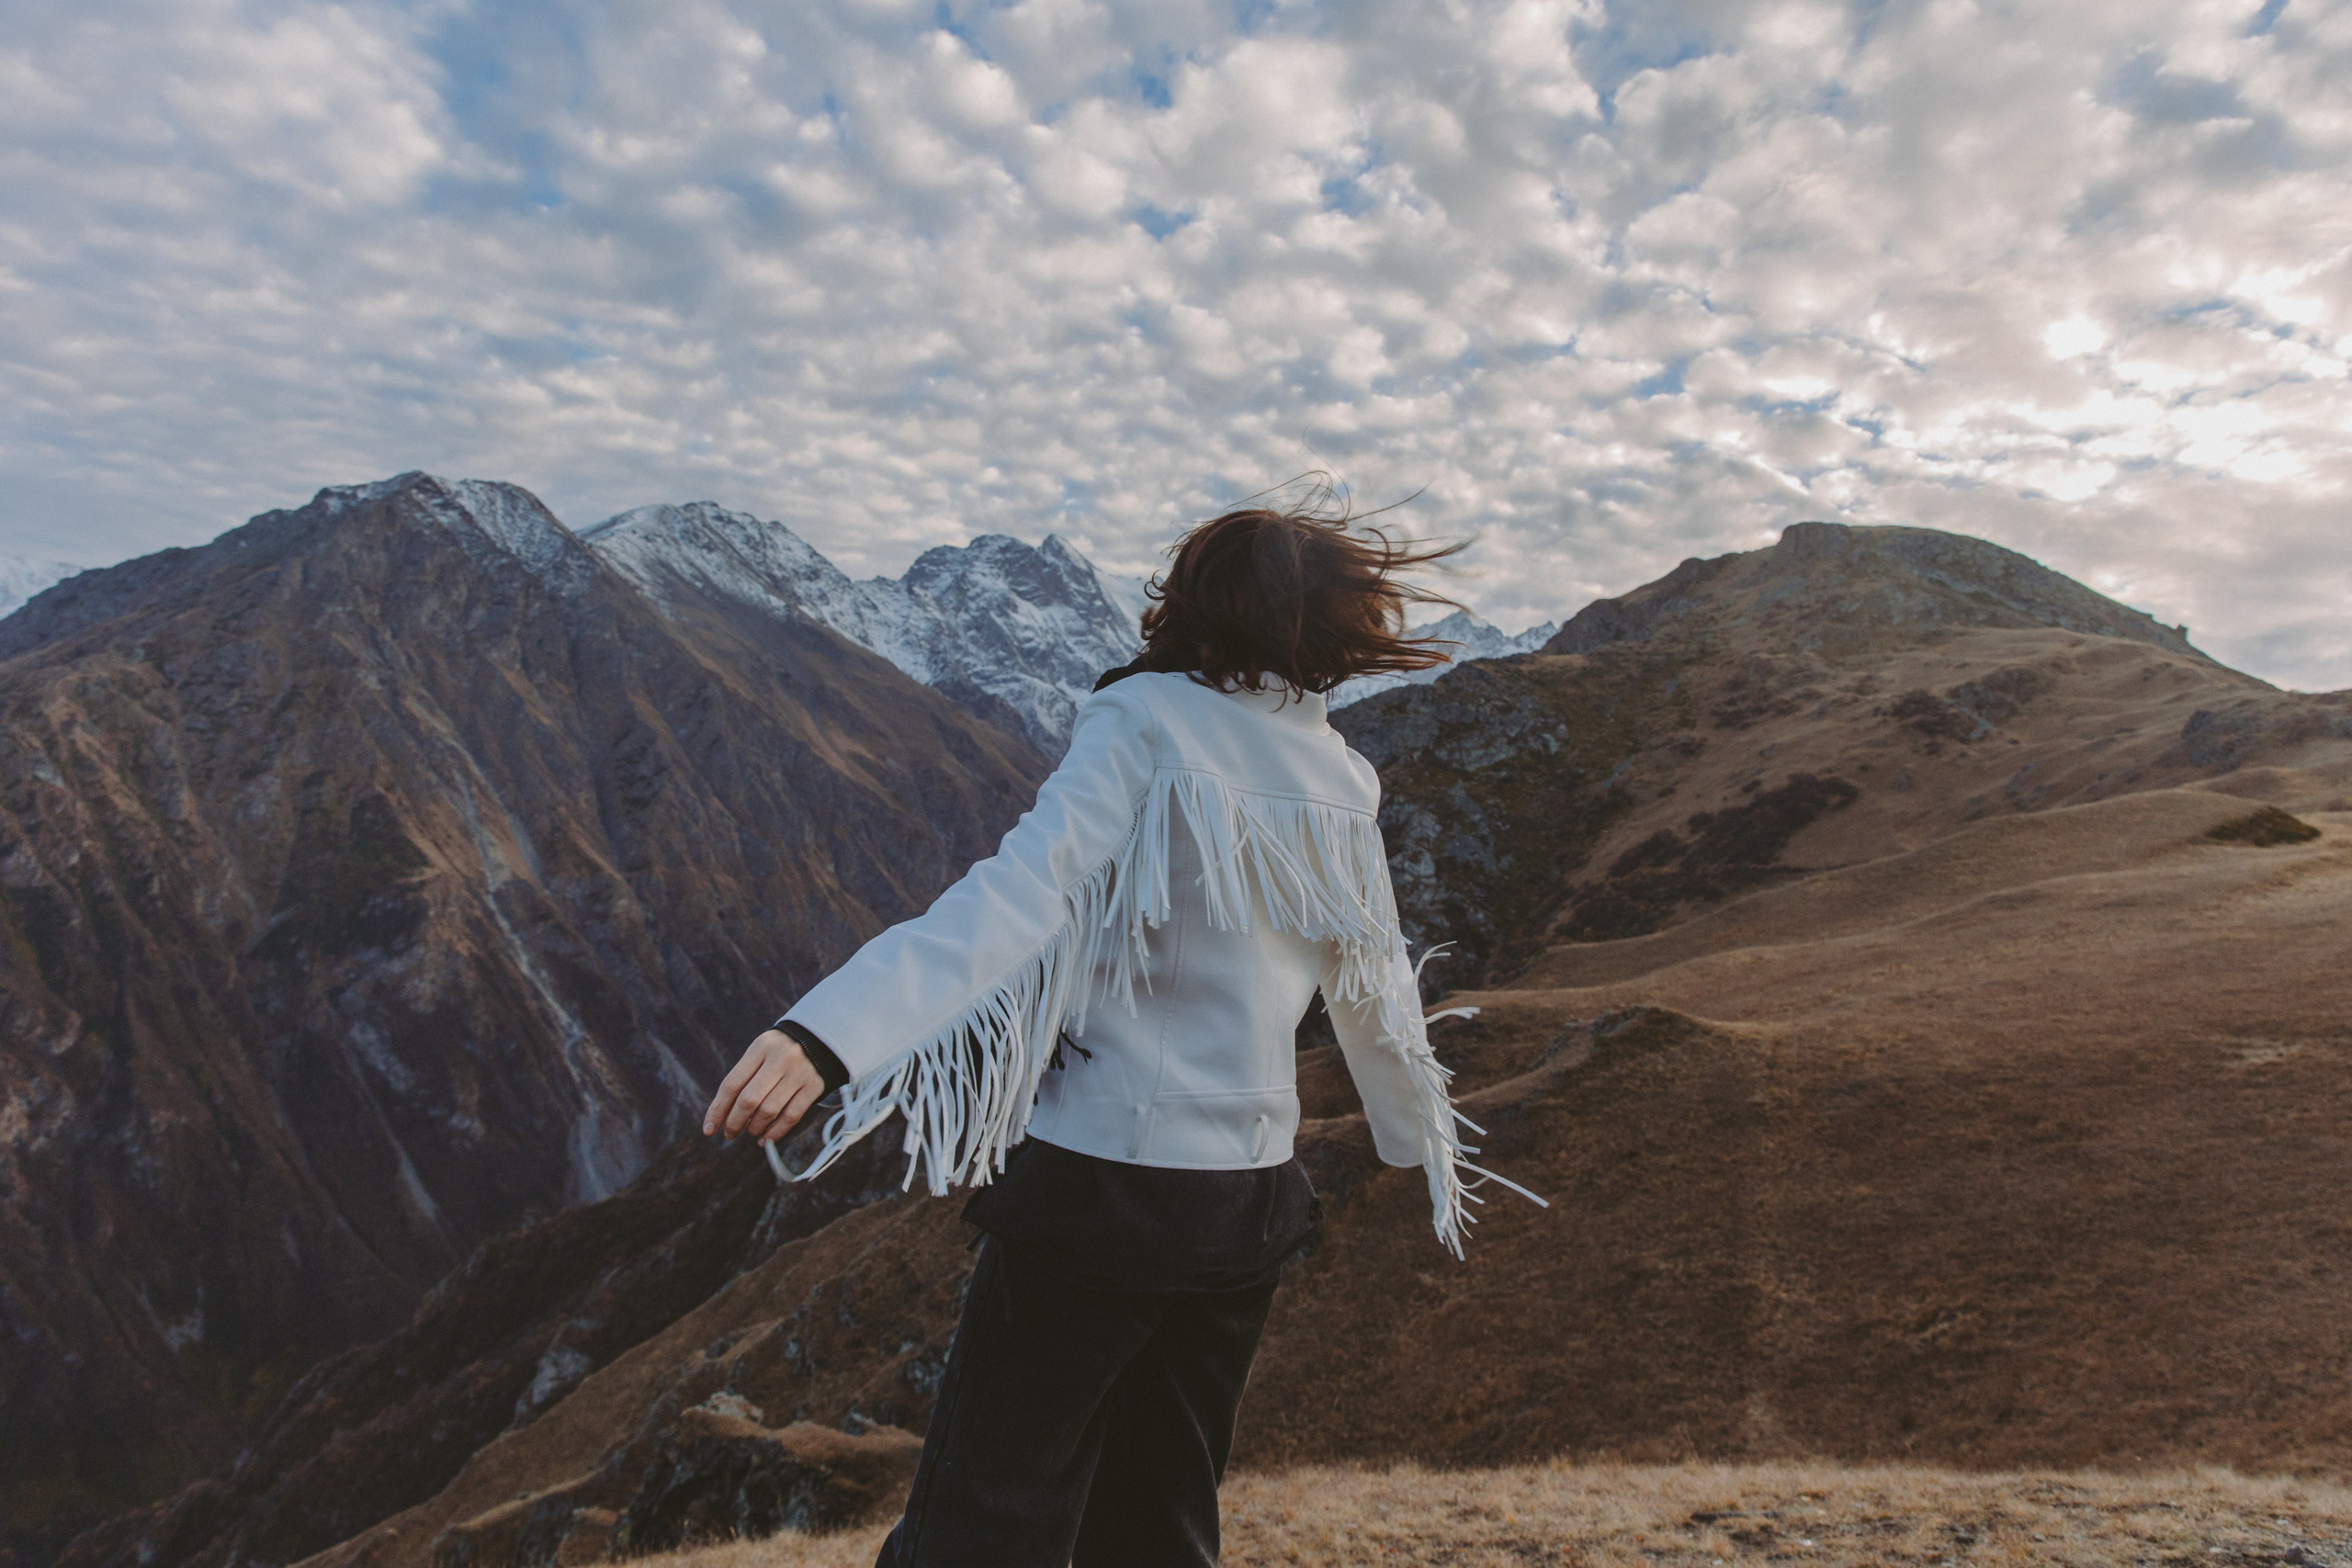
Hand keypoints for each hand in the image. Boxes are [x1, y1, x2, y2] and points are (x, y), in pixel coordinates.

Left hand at [704, 1030, 824, 1145]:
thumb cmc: (780, 1051)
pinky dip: (776, 1132)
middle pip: (749, 1100)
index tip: (708, 1129)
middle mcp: (780, 1059)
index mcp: (761, 1047)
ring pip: (769, 1110)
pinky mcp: (814, 1086)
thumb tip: (722, 1115)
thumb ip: (743, 1078)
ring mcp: (799, 1073)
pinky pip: (791, 1116)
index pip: (732, 1084)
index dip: (717, 1110)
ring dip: (755, 1128)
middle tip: (729, 1134)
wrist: (822, 1038)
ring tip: (751, 1132)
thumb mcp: (761, 1052)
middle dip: (734, 1122)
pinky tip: (766, 1139)